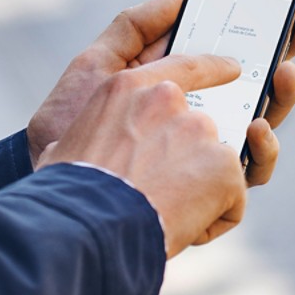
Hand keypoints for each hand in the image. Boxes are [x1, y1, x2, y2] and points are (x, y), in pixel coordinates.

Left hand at [27, 0, 294, 186]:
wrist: (53, 179)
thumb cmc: (69, 124)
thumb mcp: (98, 66)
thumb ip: (134, 27)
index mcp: (178, 88)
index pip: (231, 57)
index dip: (263, 30)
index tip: (289, 3)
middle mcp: (199, 122)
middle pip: (257, 88)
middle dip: (287, 53)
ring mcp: (205, 159)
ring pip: (262, 128)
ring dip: (282, 99)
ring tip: (285, 73)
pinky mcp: (206, 196)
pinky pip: (248, 177)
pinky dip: (262, 152)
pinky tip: (256, 128)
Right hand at [38, 54, 246, 257]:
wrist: (90, 227)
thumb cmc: (69, 194)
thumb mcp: (64, 147)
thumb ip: (91, 135)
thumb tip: (75, 149)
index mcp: (126, 88)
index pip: (179, 67)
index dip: (209, 69)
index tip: (230, 69)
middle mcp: (167, 100)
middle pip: (194, 129)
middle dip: (184, 161)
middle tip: (158, 191)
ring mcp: (199, 131)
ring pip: (213, 166)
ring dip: (196, 190)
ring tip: (163, 212)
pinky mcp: (224, 166)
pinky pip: (230, 197)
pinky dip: (213, 217)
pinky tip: (180, 227)